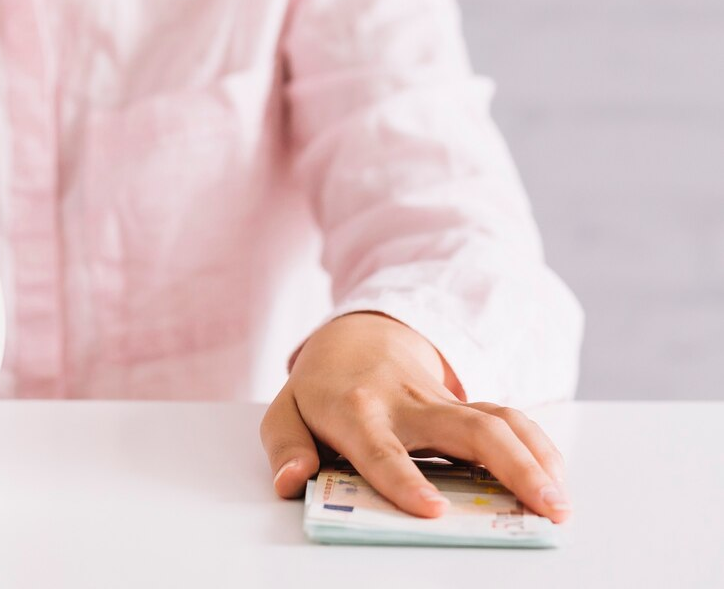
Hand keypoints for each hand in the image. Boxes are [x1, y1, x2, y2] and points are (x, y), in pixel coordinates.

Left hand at [260, 312, 570, 522]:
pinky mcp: (468, 403)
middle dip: (510, 468)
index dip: (404, 479)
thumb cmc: (322, 386)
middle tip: (543, 510)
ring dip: (537, 460)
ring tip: (560, 505)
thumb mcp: (286, 411)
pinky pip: (510, 421)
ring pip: (500, 420)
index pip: (381, 449)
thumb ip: (285, 447)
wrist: (358, 336)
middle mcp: (406, 403)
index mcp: (356, 410)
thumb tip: (290, 481)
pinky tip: (556, 480)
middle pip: (466, 429)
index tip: (432, 510)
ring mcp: (444, 401)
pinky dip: (539, 448)